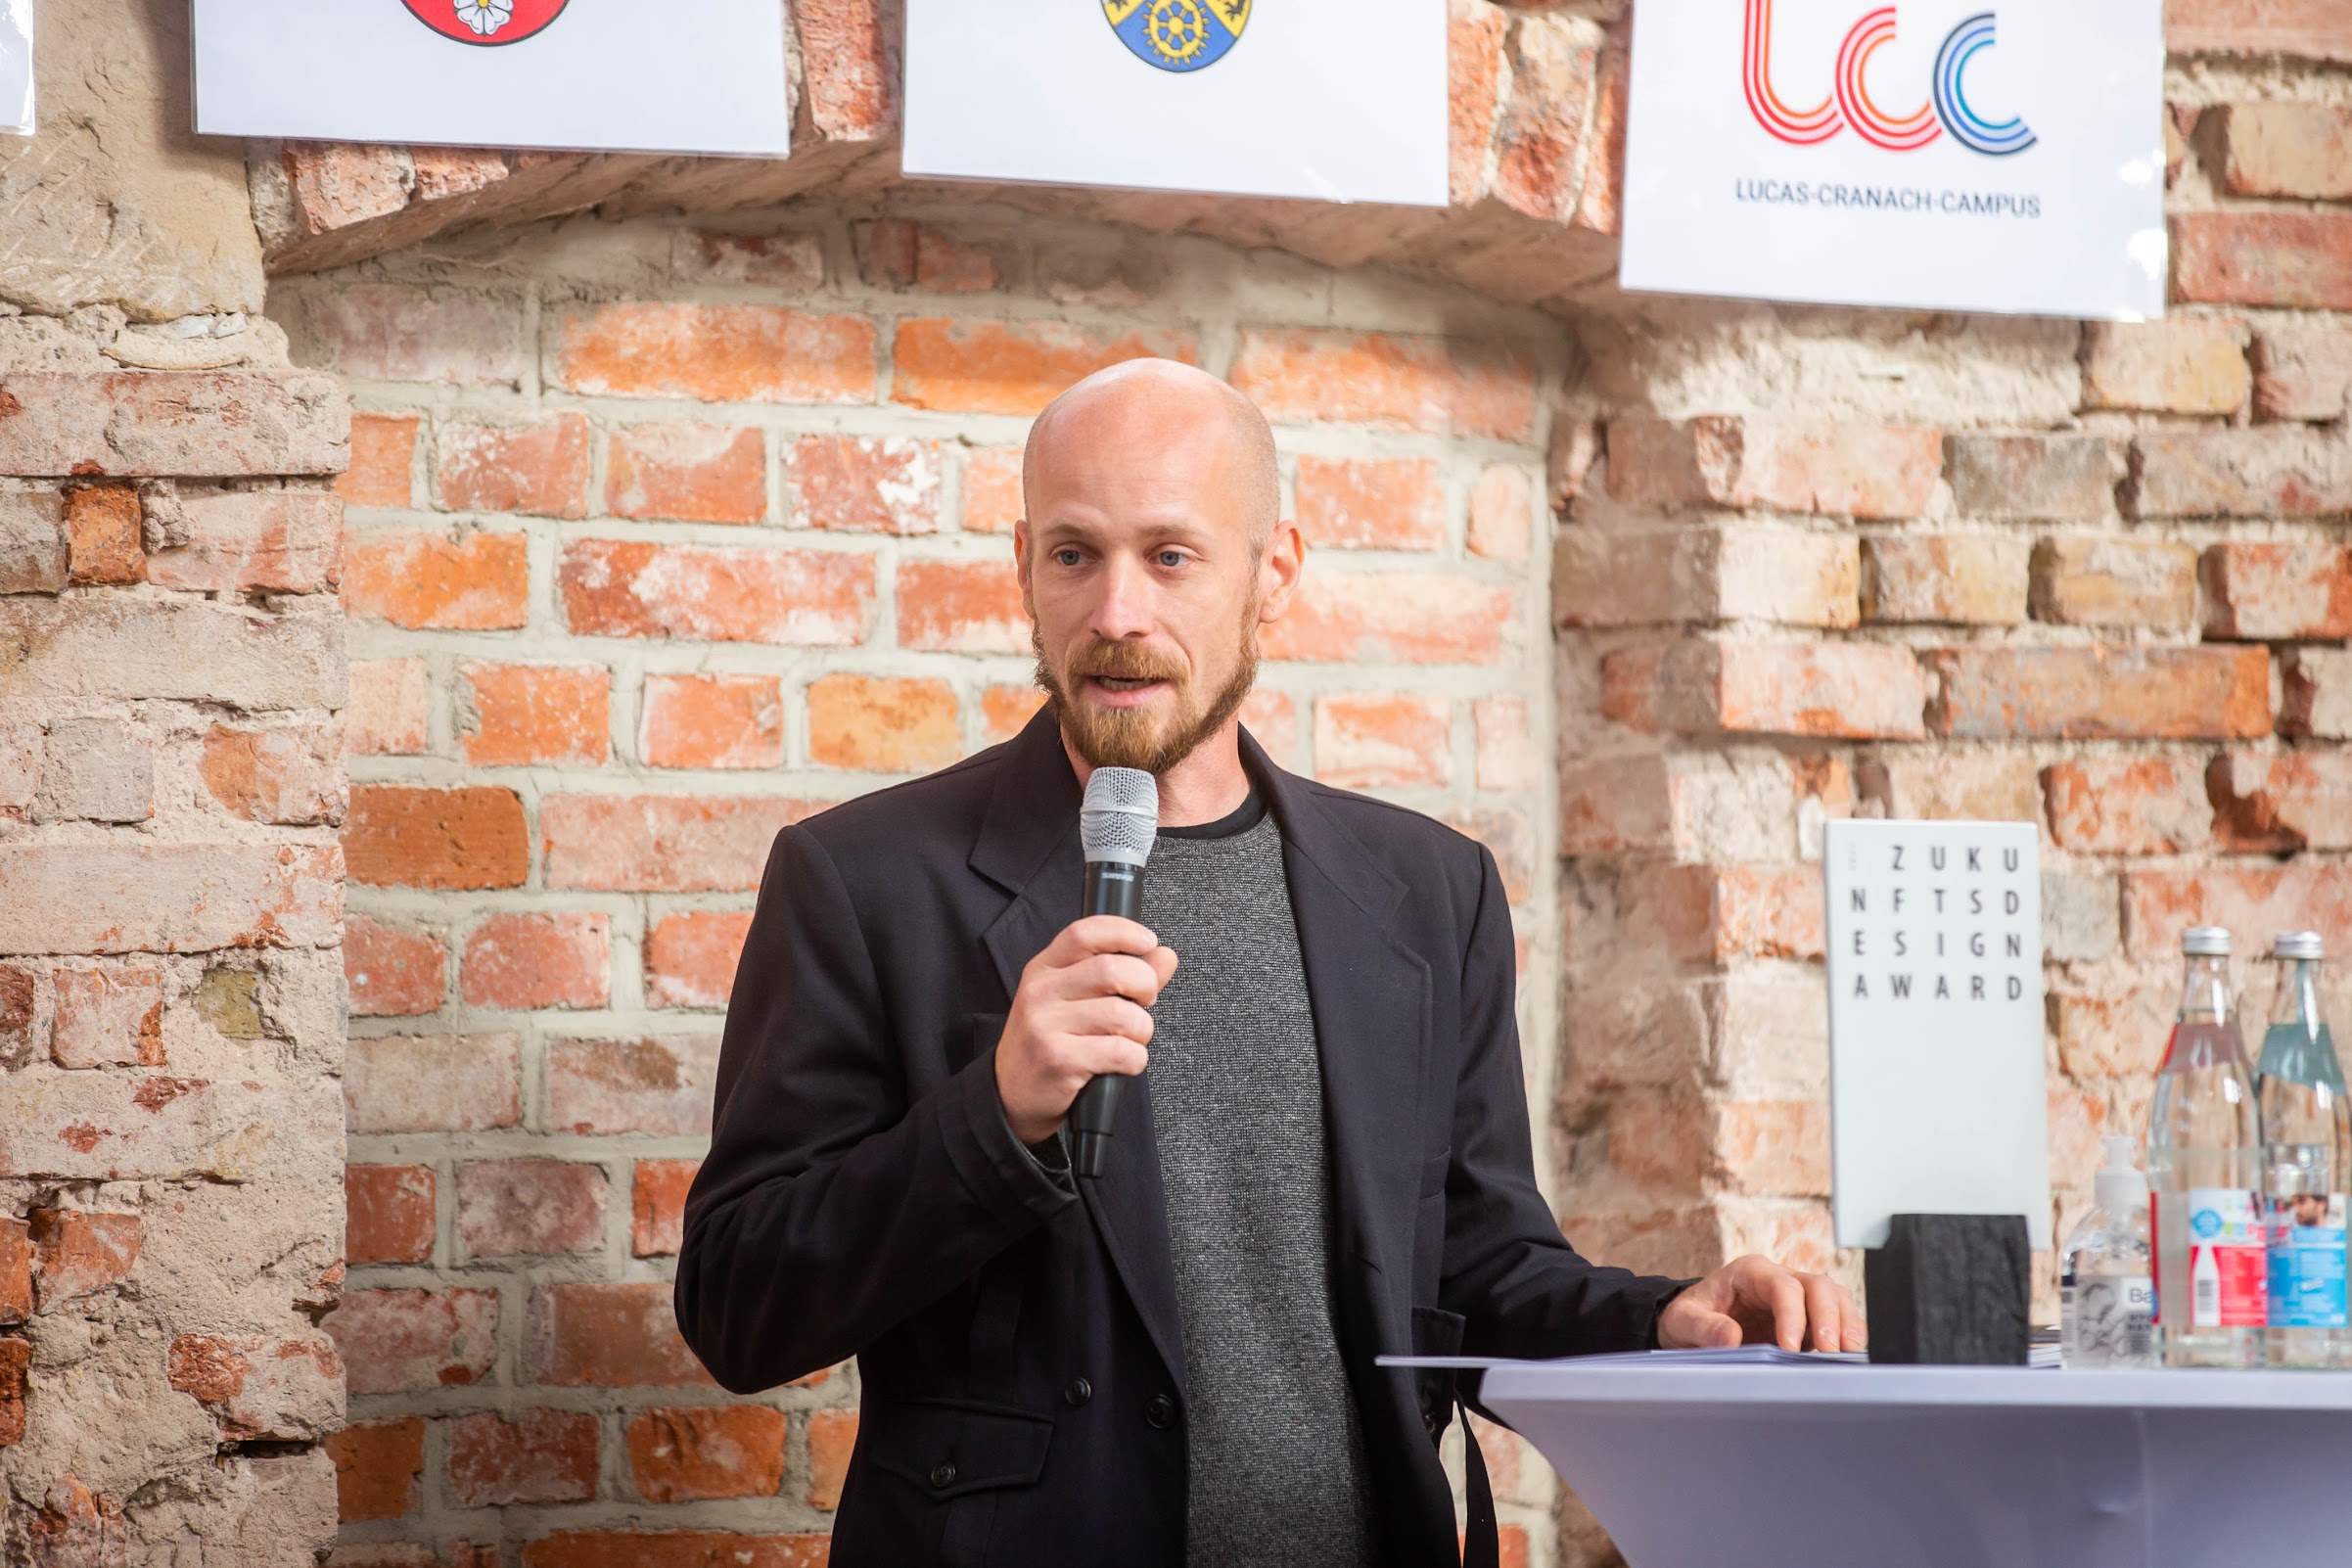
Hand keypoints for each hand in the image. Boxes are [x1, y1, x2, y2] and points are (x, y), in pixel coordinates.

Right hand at [995, 916, 1177, 1144]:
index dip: (1123, 932)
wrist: (1012, 1095)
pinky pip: (1120, 1051)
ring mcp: (1046, 1025)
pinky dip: (1135, 1059)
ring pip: (1122, 1014)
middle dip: (1145, 986)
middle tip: (1143, 1003)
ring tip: (1129, 1040)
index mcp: (1044, 969)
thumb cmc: (1049, 1044)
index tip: (1149, 942)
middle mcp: (1041, 992)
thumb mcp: (1075, 1001)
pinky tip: (1122, 1062)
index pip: (1084, 932)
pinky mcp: (1058, 1059)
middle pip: (1112, 970)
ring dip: (1141, 1031)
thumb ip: (1123, 976)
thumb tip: (1165, 956)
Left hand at [1656, 1254, 1865, 1353]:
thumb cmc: (1689, 1317)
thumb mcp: (1683, 1321)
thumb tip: (1730, 1337)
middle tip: (1830, 1351)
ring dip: (1846, 1324)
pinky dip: (1847, 1334)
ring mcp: (1797, 1298)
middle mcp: (1778, 1279)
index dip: (1792, 1314)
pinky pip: (1837, 1318)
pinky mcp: (1807, 1319)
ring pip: (1834, 1298)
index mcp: (1750, 1272)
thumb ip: (1704, 1328)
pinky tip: (1849, 1356)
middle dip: (1828, 1317)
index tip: (1789, 1347)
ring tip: (1848, 1354)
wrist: (1693, 1324)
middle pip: (1818, 1286)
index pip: (1783, 1286)